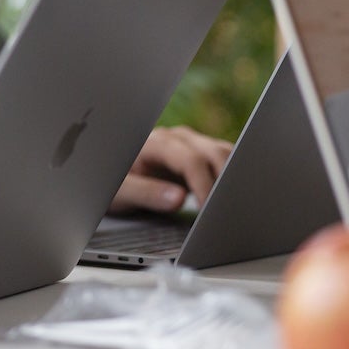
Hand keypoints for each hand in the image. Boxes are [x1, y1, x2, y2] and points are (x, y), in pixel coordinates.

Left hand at [108, 125, 232, 214]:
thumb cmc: (113, 181)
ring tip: (238, 204)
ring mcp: (192, 144)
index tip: (210, 210)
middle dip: (226, 181)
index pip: (191, 161)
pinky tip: (237, 195)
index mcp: (158, 142)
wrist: (110, 171)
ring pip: (225, 154)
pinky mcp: (200, 155)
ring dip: (235, 176)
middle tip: (230, 211)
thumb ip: (147, 194)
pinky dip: (235, 176)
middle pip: (214, 153)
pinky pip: (225, 161)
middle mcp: (178, 138)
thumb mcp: (121, 192)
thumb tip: (179, 198)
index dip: (204, 186)